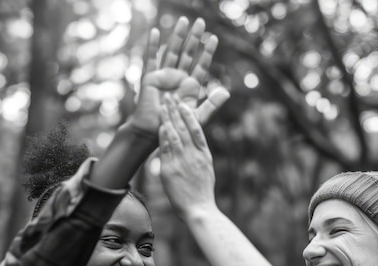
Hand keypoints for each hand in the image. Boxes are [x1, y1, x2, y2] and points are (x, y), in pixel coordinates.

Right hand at [127, 17, 227, 135]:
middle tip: (201, 22)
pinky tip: (155, 32)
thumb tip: (227, 93)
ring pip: (172, 52)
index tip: (214, 38)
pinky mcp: (150, 78)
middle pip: (187, 54)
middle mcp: (178, 78)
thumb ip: (212, 105)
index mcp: (190, 87)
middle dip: (194, 38)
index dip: (207, 52)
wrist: (155, 133)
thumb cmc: (176, 127)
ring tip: (184, 20)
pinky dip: (152, 46)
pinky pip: (151, 59)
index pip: (201, 65)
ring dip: (177, 36)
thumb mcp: (197, 116)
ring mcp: (164, 76)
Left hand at [158, 93, 224, 217]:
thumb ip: (199, 155)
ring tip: (162, 106)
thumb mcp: (207, 170)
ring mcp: (182, 162)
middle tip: (170, 96)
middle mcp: (193, 155)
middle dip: (176, 110)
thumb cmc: (203, 193)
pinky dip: (163, 136)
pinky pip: (166, 150)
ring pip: (174, 135)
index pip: (197, 129)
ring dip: (168, 118)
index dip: (189, 114)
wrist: (200, 209)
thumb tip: (194, 146)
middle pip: (185, 128)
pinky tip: (159, 126)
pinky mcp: (170, 170)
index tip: (183, 103)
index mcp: (204, 154)